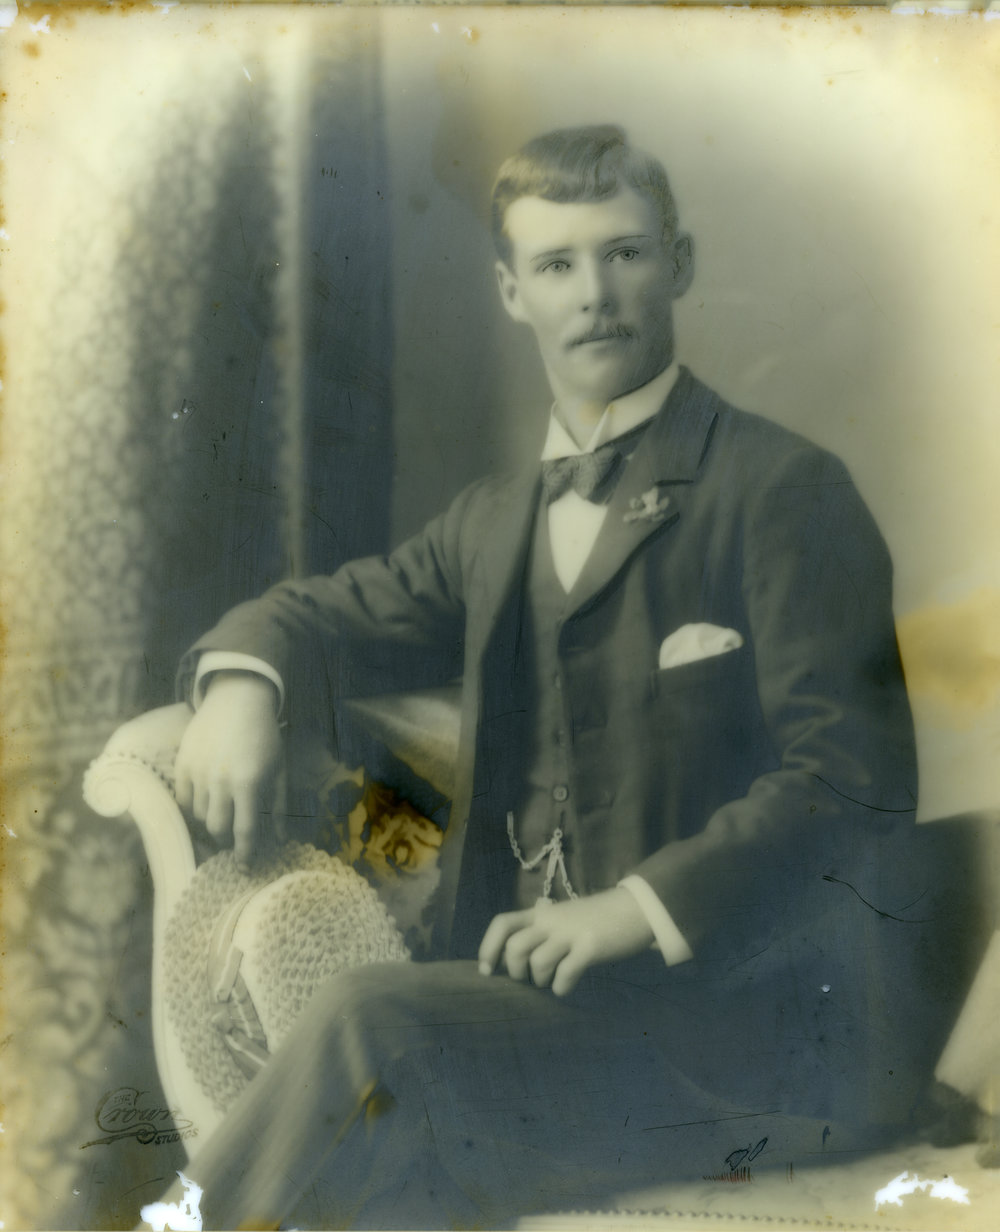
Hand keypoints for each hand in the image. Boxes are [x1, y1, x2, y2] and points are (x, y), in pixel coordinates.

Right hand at [174, 671, 283, 870]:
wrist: (237, 699)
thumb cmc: (264, 736)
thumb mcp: (280, 769)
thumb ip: (279, 806)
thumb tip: (281, 839)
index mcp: (249, 783)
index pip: (245, 830)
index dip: (245, 854)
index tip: (245, 868)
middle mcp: (221, 781)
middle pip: (218, 829)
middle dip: (226, 842)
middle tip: (233, 842)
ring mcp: (198, 773)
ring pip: (199, 817)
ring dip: (211, 825)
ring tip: (221, 822)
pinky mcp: (182, 765)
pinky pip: (183, 800)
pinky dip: (193, 809)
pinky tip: (205, 807)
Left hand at [477, 887, 654, 996]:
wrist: (635, 908)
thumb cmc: (597, 918)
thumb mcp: (564, 915)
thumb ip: (543, 925)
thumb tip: (521, 938)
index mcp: (542, 914)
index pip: (502, 923)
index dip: (488, 947)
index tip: (486, 970)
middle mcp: (552, 921)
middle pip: (515, 947)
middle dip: (516, 971)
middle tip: (528, 979)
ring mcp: (571, 933)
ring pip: (537, 962)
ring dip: (540, 981)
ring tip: (550, 982)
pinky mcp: (591, 946)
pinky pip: (565, 973)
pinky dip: (561, 987)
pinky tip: (566, 986)